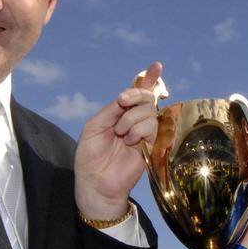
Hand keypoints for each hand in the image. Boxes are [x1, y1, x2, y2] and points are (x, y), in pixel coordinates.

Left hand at [74, 61, 162, 220]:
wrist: (95, 183)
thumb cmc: (90, 156)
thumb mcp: (94, 126)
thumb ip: (111, 110)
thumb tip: (126, 97)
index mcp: (120, 115)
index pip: (137, 94)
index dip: (147, 79)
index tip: (157, 65)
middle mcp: (134, 122)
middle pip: (146, 98)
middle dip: (136, 94)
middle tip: (123, 101)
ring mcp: (143, 134)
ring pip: (148, 112)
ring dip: (131, 118)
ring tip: (120, 134)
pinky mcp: (151, 147)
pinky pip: (151, 128)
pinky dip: (138, 130)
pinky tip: (129, 141)